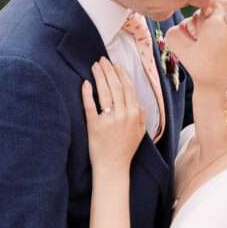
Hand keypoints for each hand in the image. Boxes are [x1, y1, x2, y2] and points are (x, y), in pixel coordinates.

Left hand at [82, 58, 145, 172]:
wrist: (113, 168)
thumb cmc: (125, 150)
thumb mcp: (140, 133)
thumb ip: (141, 116)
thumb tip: (139, 104)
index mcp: (134, 114)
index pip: (128, 88)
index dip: (121, 74)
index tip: (115, 64)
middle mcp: (122, 114)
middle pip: (115, 86)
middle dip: (108, 70)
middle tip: (102, 60)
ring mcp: (108, 120)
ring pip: (104, 92)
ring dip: (99, 76)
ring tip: (94, 66)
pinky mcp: (94, 125)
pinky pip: (90, 106)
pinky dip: (88, 93)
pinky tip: (85, 83)